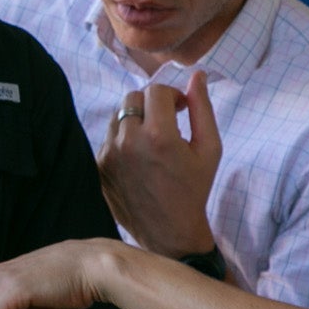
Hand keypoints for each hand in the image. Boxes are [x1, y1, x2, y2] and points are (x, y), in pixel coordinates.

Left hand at [99, 74, 219, 255]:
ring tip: (153, 142)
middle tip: (167, 121)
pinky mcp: (99, 167)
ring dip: (136, 120)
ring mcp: (109, 155)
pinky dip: (124, 140)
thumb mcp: (209, 148)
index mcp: (158, 135)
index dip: (172, 95)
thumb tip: (197, 75)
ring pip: (118, 116)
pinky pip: (109, 138)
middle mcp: (128, 142)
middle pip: (132, 98)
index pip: (156, 90)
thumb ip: (202, 108)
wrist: (169, 232)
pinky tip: (140, 159)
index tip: (181, 109)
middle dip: (151, 103)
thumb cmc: (194, 189)